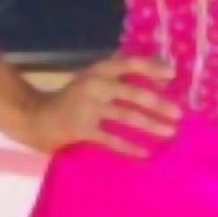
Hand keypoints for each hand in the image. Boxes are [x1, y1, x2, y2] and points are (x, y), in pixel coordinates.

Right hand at [18, 52, 182, 156]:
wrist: (38, 117)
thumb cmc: (75, 99)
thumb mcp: (94, 78)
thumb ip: (120, 75)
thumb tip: (160, 76)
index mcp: (100, 69)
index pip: (130, 63)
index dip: (152, 68)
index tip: (172, 75)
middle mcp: (95, 84)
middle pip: (133, 92)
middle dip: (158, 104)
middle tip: (179, 114)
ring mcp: (88, 107)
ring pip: (126, 116)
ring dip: (151, 125)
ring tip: (169, 133)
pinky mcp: (82, 129)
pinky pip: (111, 139)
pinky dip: (130, 147)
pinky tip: (146, 154)